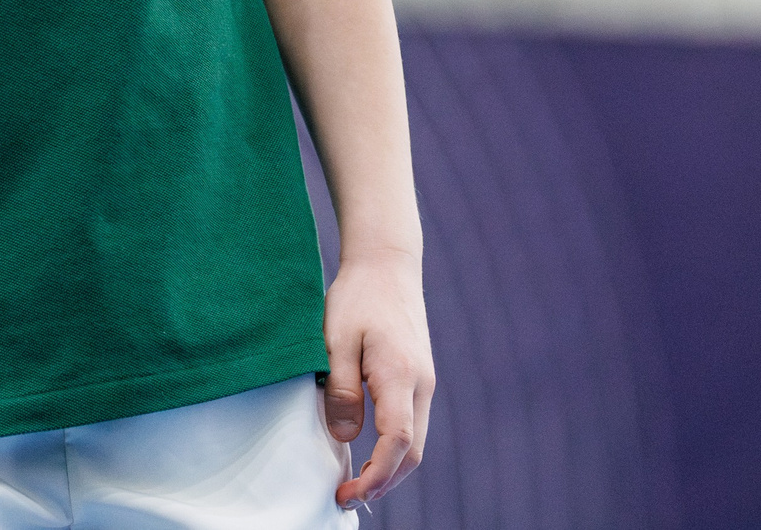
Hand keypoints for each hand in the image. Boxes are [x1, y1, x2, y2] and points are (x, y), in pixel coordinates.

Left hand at [320, 249, 434, 508]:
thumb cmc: (358, 296)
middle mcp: (421, 384)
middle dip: (384, 482)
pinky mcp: (419, 377)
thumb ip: (341, 390)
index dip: (375, 476)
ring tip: (355, 482)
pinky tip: (370, 452)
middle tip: (346, 497)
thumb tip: (346, 437)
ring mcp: (424, 381)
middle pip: (412, 452)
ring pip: (415, 441)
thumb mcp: (336, 339)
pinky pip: (412, 423)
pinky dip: (394, 448)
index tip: (347, 494)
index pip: (397, 443)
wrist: (387, 263)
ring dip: (390, 468)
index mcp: (400, 375)